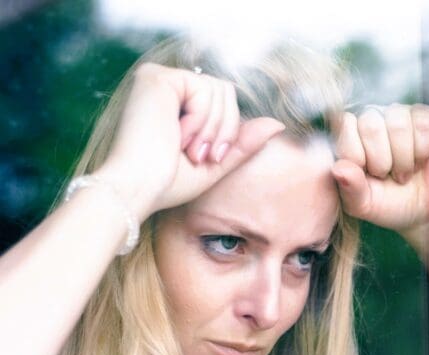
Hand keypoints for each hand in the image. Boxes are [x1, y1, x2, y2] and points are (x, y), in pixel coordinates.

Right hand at [96, 63, 284, 220]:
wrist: (137, 190)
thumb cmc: (167, 183)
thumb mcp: (215, 163)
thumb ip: (242, 142)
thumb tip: (278, 123)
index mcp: (176, 103)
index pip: (224, 102)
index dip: (228, 131)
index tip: (208, 157)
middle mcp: (166, 85)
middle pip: (227, 92)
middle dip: (224, 129)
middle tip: (200, 154)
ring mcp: (160, 78)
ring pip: (221, 90)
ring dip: (212, 128)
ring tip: (188, 148)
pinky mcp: (158, 77)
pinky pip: (206, 89)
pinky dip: (201, 119)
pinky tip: (177, 135)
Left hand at [332, 103, 428, 239]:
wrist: (423, 211)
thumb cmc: (388, 203)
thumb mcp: (365, 204)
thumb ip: (350, 188)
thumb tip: (338, 169)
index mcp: (349, 134)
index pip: (345, 125)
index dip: (356, 153)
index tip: (366, 174)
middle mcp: (372, 118)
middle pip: (370, 124)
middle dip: (382, 160)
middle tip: (387, 175)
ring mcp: (399, 114)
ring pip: (398, 123)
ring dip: (404, 157)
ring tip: (404, 172)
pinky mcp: (426, 117)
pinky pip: (423, 123)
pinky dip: (423, 149)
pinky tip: (420, 160)